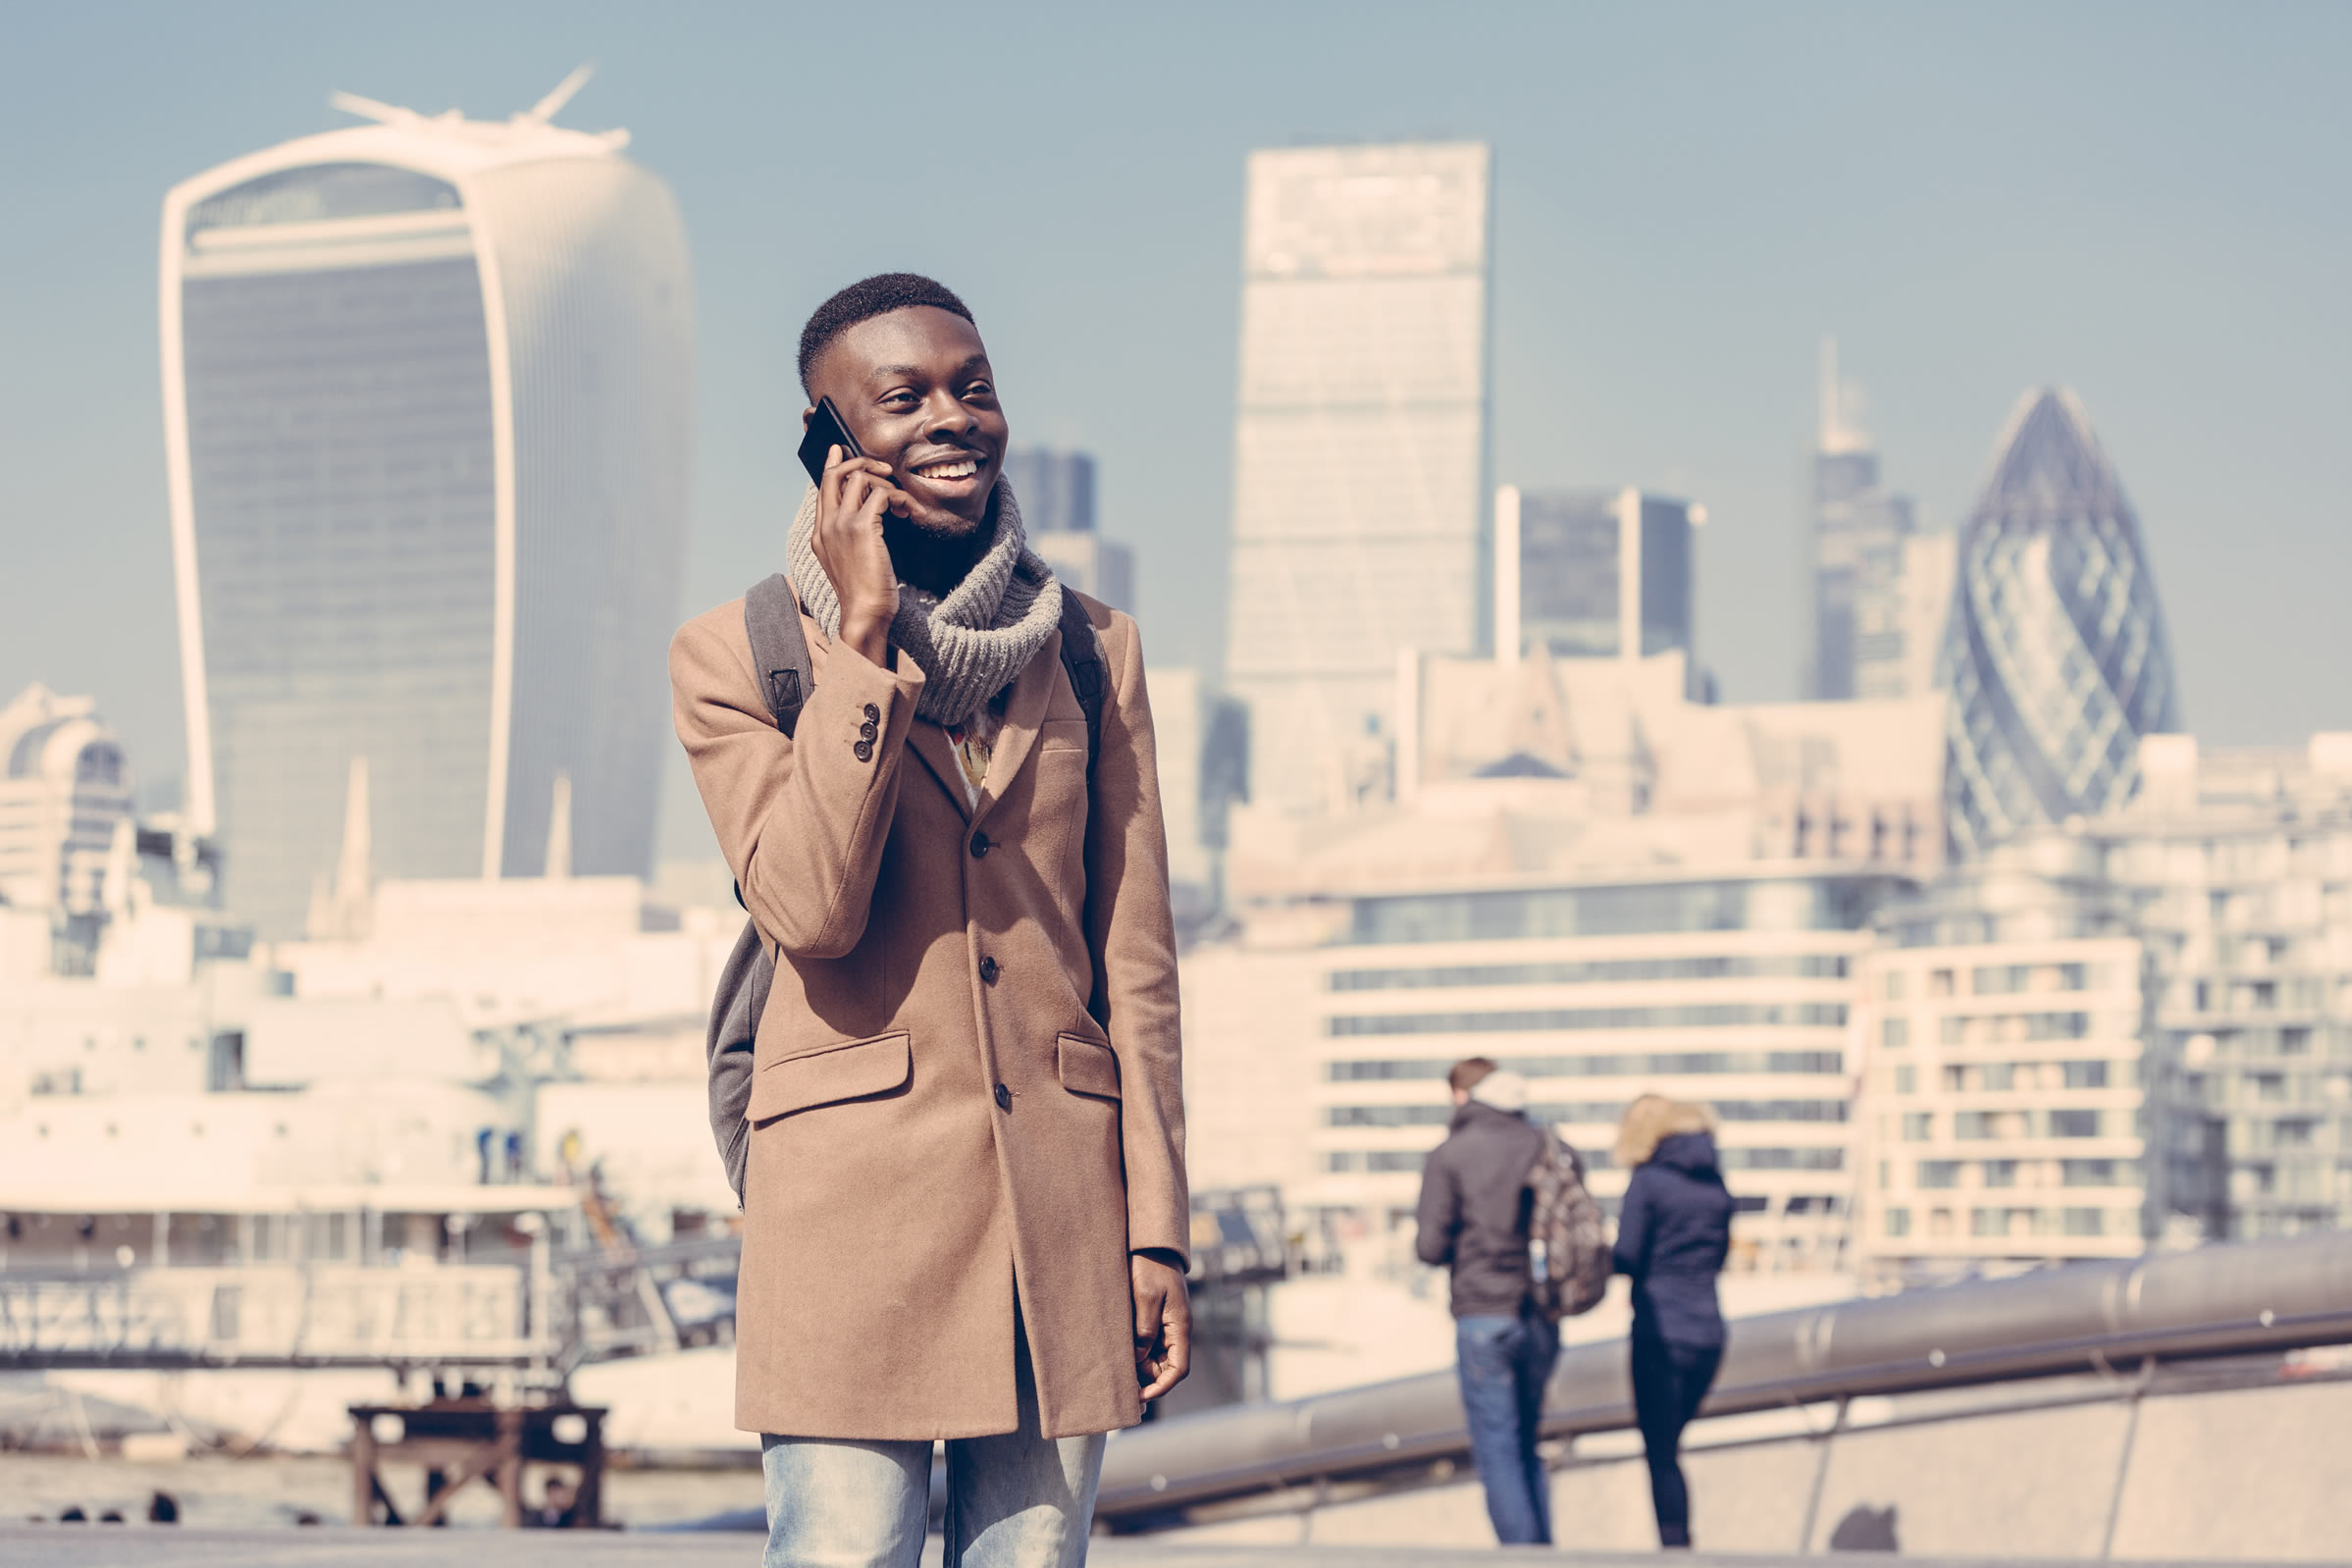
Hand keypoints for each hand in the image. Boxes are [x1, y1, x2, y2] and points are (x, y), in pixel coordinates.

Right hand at [810, 444, 905, 665]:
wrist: (864, 613)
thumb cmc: (863, 593)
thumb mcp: (848, 562)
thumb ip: (848, 538)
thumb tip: (867, 517)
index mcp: (820, 533)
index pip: (822, 488)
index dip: (831, 465)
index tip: (838, 450)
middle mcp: (827, 525)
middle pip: (836, 474)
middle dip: (859, 462)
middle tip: (884, 469)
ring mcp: (841, 524)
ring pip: (859, 478)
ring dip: (885, 483)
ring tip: (901, 502)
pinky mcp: (862, 527)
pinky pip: (881, 494)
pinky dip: (897, 497)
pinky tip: (906, 511)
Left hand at [1131, 1250, 1190, 1400]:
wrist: (1150, 1245)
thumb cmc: (1150, 1266)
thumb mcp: (1145, 1296)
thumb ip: (1145, 1328)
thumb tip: (1140, 1358)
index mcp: (1180, 1326)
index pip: (1179, 1368)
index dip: (1162, 1387)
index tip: (1142, 1396)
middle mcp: (1175, 1330)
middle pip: (1166, 1368)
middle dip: (1147, 1380)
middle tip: (1123, 1387)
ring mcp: (1165, 1326)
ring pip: (1155, 1359)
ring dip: (1139, 1368)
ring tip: (1116, 1372)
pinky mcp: (1154, 1320)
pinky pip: (1147, 1345)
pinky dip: (1135, 1354)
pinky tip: (1118, 1355)